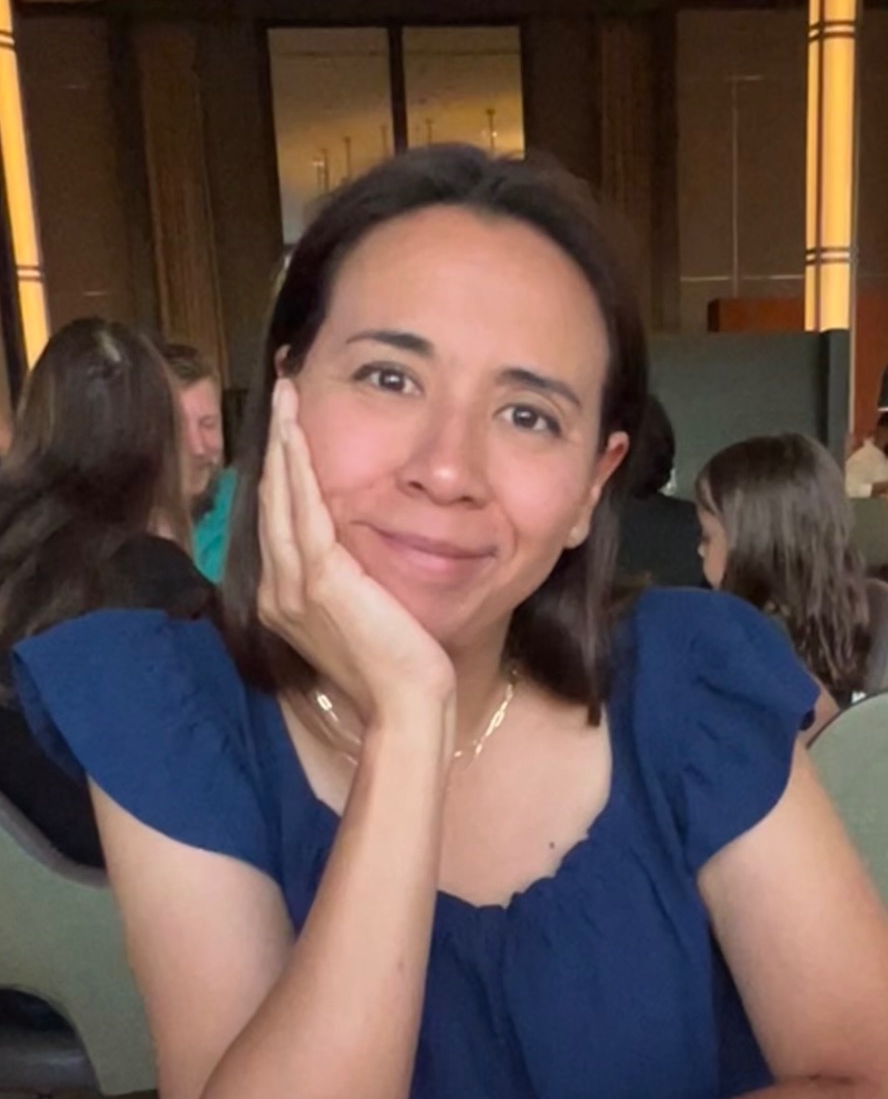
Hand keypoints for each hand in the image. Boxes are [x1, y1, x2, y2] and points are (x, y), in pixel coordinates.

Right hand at [257, 379, 455, 739]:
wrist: (406, 704)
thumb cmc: (395, 669)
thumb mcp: (363, 617)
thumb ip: (347, 582)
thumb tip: (354, 554)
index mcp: (284, 601)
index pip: (276, 523)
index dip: (279, 472)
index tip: (287, 429)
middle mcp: (277, 592)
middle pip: (269, 502)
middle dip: (276, 444)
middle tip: (282, 393)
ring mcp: (292, 588)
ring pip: (280, 499)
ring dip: (282, 443)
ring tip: (287, 396)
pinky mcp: (320, 581)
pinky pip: (303, 512)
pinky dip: (297, 469)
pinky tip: (297, 434)